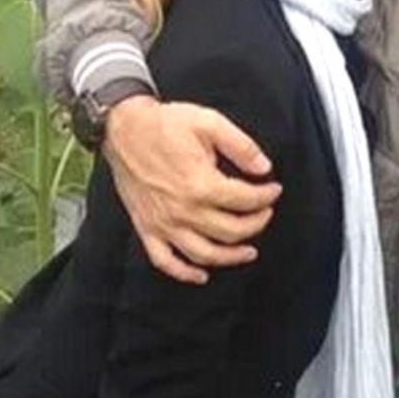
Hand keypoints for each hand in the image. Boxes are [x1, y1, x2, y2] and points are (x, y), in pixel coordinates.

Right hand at [102, 96, 281, 283]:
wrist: (124, 128)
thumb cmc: (166, 124)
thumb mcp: (210, 123)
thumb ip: (241, 146)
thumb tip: (264, 167)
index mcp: (201, 184)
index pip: (245, 201)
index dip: (266, 196)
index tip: (274, 190)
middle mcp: (183, 210)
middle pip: (231, 231)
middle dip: (256, 224)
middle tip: (265, 213)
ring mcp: (163, 223)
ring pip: (204, 254)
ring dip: (230, 257)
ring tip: (248, 252)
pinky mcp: (146, 228)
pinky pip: (165, 261)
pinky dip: (184, 273)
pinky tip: (201, 274)